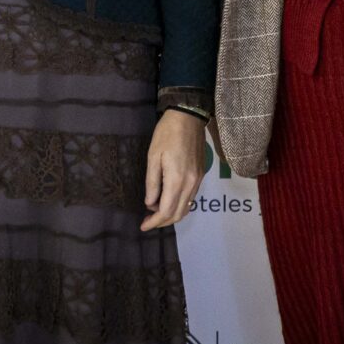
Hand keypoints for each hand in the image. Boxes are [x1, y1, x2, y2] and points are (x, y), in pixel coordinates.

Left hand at [140, 110, 205, 231]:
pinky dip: (179, 205)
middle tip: (148, 221)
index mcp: (177, 180)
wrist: (189, 117)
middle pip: (178, 214)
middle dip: (162, 222)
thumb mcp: (153, 156)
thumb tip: (150, 203)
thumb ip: (152, 182)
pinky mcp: (201, 175)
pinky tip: (168, 200)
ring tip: (156, 212)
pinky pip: (191, 198)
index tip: (143, 226)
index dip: (154, 222)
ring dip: (171, 214)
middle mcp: (191, 184)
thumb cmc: (166, 134)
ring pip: (186, 208)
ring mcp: (198, 180)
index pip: (166, 211)